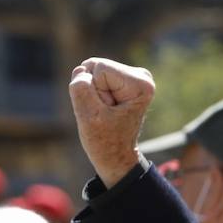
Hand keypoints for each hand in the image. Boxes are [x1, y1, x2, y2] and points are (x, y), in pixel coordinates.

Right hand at [68, 58, 155, 186]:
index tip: (106, 111)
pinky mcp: (122, 80)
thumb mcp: (88, 116)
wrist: (115, 155)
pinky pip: (92, 76)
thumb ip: (81, 88)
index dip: (94, 91)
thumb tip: (81, 70)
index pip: (99, 69)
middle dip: (92, 90)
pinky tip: (104, 108)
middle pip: (96, 67)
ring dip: (91, 93)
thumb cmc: (105, 140)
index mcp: (141, 83)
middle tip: (104, 112)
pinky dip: (92, 93)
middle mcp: (142, 76)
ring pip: (92, 71)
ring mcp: (133, 77)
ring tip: (104, 111)